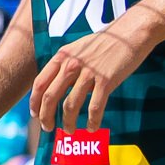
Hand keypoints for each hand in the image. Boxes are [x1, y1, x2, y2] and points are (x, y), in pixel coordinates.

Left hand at [32, 22, 150, 130]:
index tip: (35, 114)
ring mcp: (88, 73)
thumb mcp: (77, 49)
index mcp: (61, 57)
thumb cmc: (104, 43)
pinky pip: (95, 107)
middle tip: (48, 128)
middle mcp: (71, 65)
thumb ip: (65, 66)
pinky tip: (92, 128)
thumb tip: (56, 88)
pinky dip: (92, 121)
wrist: (130, 33)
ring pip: (70, 105)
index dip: (34, 102)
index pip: (39, 84)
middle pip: (50, 97)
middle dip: (46, 116)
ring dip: (68, 122)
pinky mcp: (107, 80)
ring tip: (69, 131)